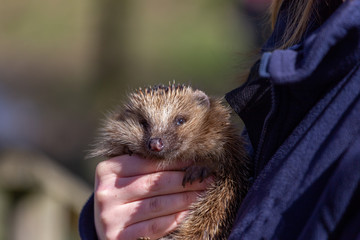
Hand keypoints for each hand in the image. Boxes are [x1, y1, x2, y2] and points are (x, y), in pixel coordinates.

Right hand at [94, 155, 210, 239]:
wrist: (105, 222)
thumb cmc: (122, 192)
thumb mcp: (125, 174)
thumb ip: (145, 163)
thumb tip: (184, 154)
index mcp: (107, 170)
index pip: (147, 163)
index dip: (174, 162)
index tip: (195, 160)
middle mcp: (106, 192)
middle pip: (154, 184)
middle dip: (184, 180)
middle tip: (206, 177)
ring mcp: (110, 216)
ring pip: (157, 205)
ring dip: (184, 198)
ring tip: (202, 192)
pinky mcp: (118, 236)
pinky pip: (154, 226)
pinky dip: (175, 218)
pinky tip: (189, 210)